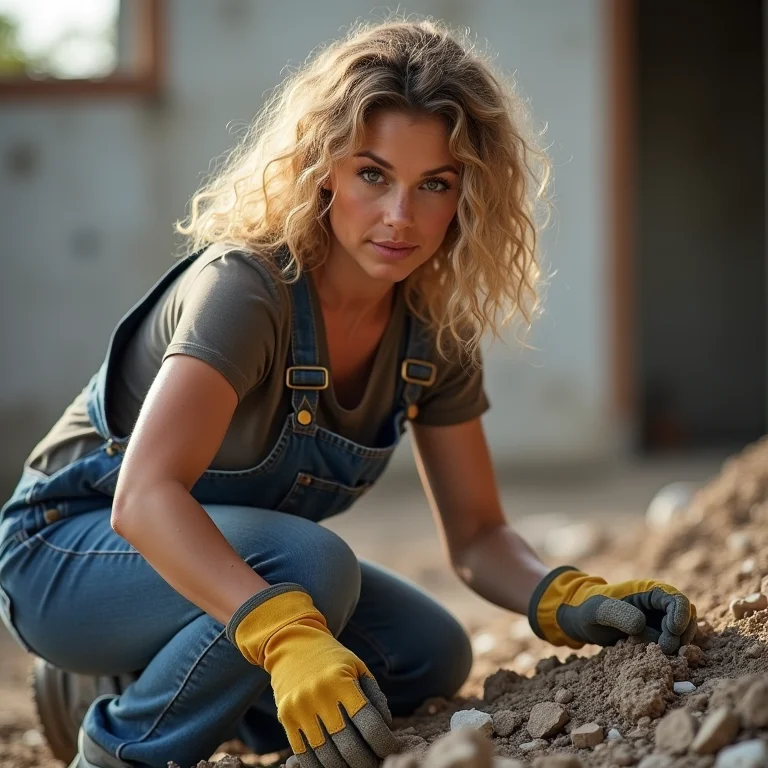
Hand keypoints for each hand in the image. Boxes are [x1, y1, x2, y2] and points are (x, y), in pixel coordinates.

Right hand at [227, 583, 397, 767]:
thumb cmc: (331, 659)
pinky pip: (303, 755)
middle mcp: (320, 696)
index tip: (391, 750)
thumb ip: (374, 696)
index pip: (370, 724)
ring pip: (326, 756)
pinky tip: (333, 766)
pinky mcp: (286, 718)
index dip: (384, 743)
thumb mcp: (357, 667)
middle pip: (349, 746)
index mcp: (343, 682)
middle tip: (375, 764)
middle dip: (366, 762)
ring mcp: (300, 709)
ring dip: (344, 767)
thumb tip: (386, 727)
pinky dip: (319, 767)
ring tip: (355, 766)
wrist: (292, 644)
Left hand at [528, 566, 696, 653]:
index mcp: (647, 591)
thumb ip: (617, 614)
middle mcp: (657, 605)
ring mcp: (658, 621)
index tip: (672, 632)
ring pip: (683, 632)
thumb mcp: (597, 610)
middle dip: (682, 633)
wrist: (579, 619)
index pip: (677, 599)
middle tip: (664, 649)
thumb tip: (642, 623)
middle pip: (687, 617)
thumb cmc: (586, 609)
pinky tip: (659, 660)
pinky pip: (672, 645)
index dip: (681, 616)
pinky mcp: (655, 636)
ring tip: (660, 655)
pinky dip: (671, 653)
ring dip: (678, 645)